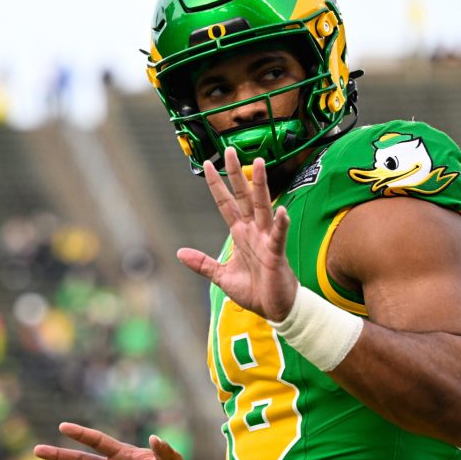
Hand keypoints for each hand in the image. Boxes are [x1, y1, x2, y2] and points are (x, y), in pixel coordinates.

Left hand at [177, 147, 298, 320]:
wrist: (275, 308)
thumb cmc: (254, 290)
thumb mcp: (221, 275)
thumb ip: (202, 263)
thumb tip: (180, 253)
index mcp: (239, 234)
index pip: (226, 204)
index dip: (217, 185)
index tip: (208, 165)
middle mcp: (253, 231)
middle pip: (243, 197)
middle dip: (237, 174)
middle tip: (230, 150)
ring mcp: (266, 240)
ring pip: (262, 207)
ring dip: (260, 186)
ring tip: (259, 164)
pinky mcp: (276, 254)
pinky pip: (278, 236)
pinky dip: (280, 224)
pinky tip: (281, 210)